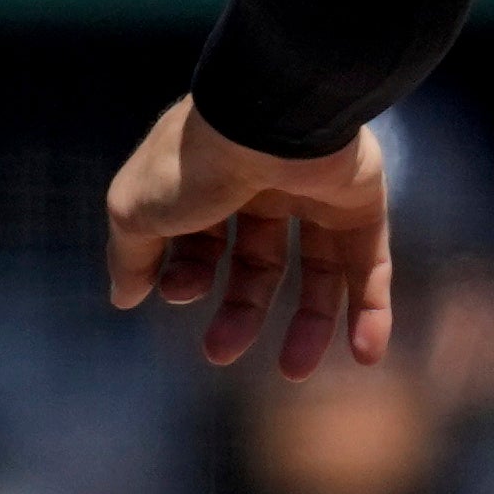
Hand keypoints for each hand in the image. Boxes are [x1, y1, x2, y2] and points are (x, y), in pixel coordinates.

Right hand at [106, 98, 391, 376]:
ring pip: (314, 273)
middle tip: (220, 353)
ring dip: (306, 326)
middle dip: (239, 312)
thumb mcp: (136, 212)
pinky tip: (364, 355)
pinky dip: (370, 311)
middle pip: (255, 264)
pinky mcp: (363, 206)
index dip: (187, 274)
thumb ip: (130, 257)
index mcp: (208, 179)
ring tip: (293, 373)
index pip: (200, 240)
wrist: (270, 120)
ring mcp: (316, 196)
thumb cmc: (193, 165)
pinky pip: (370, 266)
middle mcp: (263, 186)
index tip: (177, 294)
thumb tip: (123, 298)